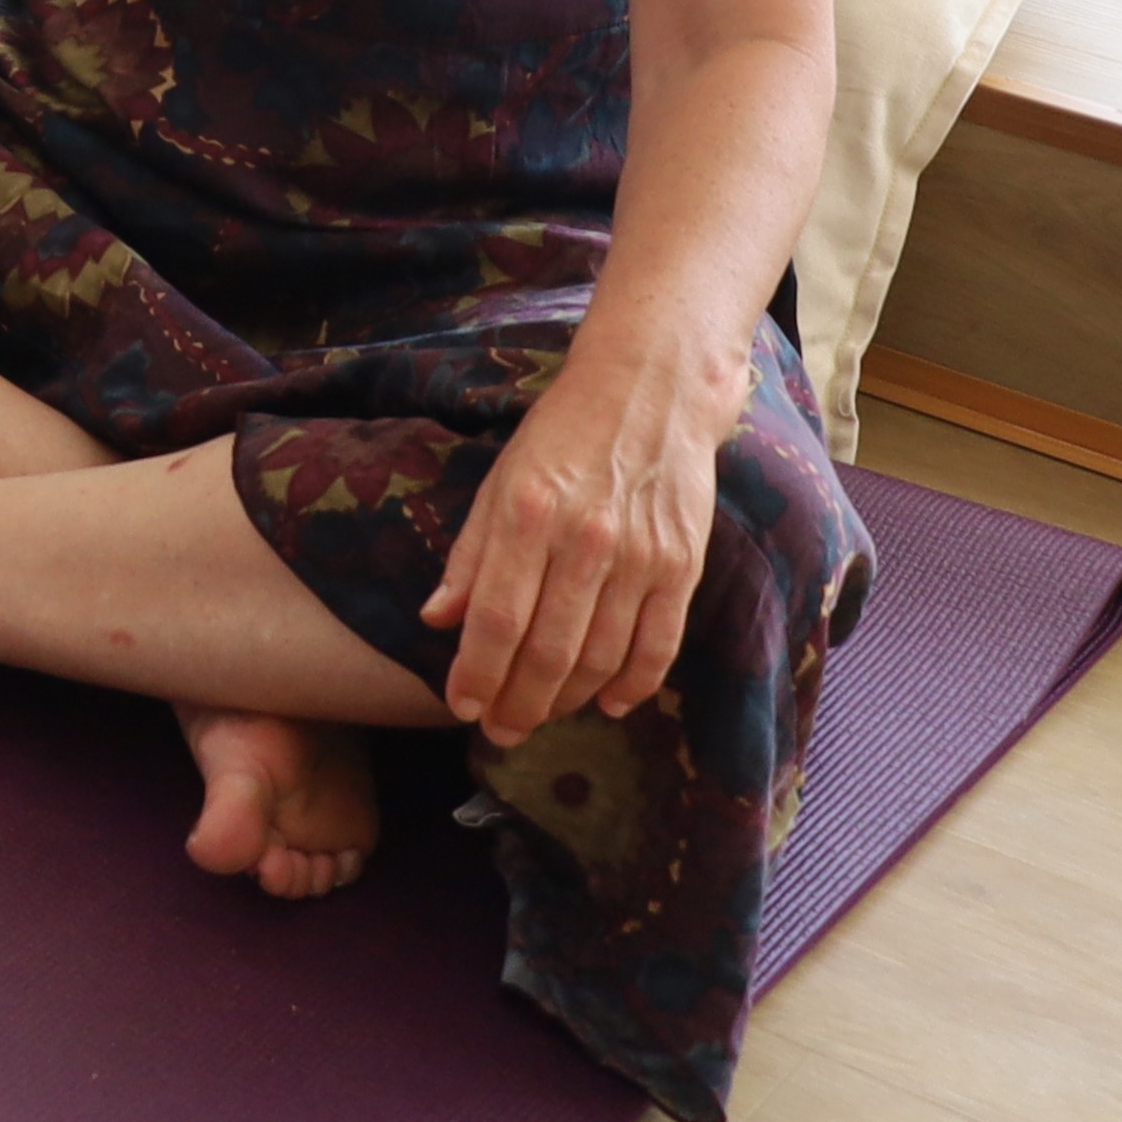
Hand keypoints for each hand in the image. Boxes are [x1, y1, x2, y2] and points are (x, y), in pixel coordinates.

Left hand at [420, 334, 733, 747]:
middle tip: (499, 731)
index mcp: (528, 514)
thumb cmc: (562, 434)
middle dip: (519, 702)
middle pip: (549, 649)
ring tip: (541, 716)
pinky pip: (658, 644)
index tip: (461, 706)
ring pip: (602, 656)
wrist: (650, 390)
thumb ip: (471, 554)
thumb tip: (437, 619)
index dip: (478, 673)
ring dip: (567, 699)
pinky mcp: (684, 564)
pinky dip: (632, 685)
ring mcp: (641, 556)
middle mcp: (586, 540)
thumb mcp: (501, 479)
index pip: (497, 618)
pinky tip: (606, 703)